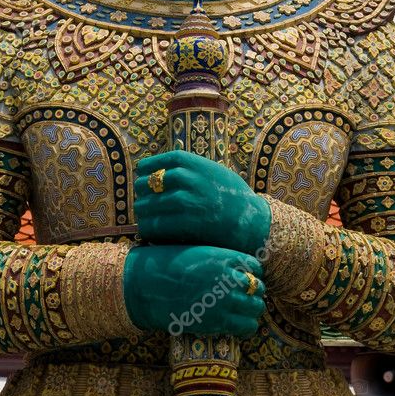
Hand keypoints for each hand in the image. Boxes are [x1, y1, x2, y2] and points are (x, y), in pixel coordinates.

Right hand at [123, 244, 265, 337]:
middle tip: (243, 297)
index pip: (255, 266)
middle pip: (258, 288)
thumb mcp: (197, 252)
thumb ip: (219, 259)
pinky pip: (246, 327)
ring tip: (240, 311)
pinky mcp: (218, 322)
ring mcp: (225, 301)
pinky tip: (236, 325)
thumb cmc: (167, 264)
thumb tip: (233, 269)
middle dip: (253, 293)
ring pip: (256, 308)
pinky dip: (245, 326)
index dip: (251, 273)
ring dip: (251, 310)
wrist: (148, 286)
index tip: (244, 278)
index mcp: (224, 256)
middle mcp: (229, 278)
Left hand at [134, 151, 270, 255]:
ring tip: (144, 218)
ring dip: (142, 213)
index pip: (157, 163)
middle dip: (142, 193)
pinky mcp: (187, 224)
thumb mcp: (214, 171)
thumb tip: (164, 170)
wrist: (252, 221)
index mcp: (194, 163)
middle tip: (143, 201)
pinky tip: (152, 232)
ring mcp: (188, 201)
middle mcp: (189, 179)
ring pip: (148, 205)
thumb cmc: (233, 196)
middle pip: (148, 184)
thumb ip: (192, 168)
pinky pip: (156, 226)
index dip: (147, 169)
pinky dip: (149, 230)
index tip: (142, 175)